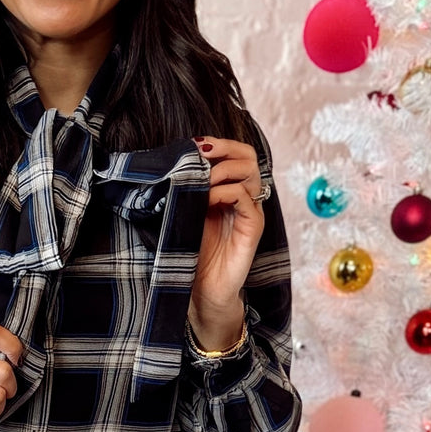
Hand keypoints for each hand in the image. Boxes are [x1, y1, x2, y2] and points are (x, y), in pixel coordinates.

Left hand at [188, 137, 265, 350]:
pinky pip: (247, 199)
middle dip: (225, 149)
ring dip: (223, 169)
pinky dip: (226, 192)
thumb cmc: (189, 251)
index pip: (237, 152)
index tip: (194, 144)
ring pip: (251, 172)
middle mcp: (244, 196)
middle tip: (201, 156)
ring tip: (203, 180)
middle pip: (249, 156)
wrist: (198, 288)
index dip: (219, 143)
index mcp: (229, 188)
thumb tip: (176, 158)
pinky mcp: (253, 227)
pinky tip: (208, 200)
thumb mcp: (185, 210)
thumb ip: (187, 186)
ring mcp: (250, 211)